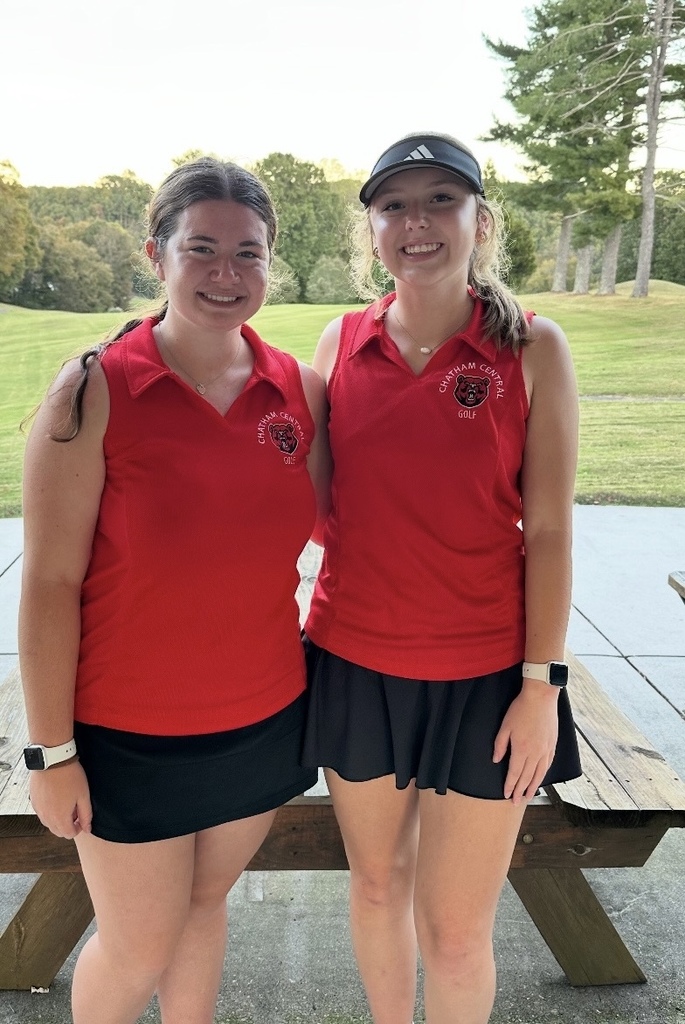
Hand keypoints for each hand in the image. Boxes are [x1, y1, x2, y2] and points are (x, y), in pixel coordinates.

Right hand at [29, 760, 92, 838]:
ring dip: (58, 819)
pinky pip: (42, 813)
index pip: (69, 834)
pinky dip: (49, 811)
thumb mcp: (84, 796)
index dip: (78, 828)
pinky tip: (57, 798)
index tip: (82, 818)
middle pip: (57, 831)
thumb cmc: (70, 776)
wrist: (53, 760)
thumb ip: (86, 815)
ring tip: (66, 803)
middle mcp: (46, 817)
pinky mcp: (33, 800)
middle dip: (68, 825)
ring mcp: (38, 809)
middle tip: (75, 811)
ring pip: (49, 823)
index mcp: (60, 818)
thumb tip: (87, 828)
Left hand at [492, 679, 559, 804]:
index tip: (506, 795)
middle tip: (516, 802)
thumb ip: (500, 745)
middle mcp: (535, 753)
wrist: (541, 697)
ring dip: (533, 786)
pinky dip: (543, 774)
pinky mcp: (552, 744)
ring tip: (528, 796)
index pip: (515, 773)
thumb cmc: (520, 709)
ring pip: (539, 773)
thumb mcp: (505, 726)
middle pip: (527, 777)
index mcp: (522, 749)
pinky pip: (548, 764)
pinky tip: (540, 778)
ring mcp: (546, 749)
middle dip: (520, 791)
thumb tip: (497, 760)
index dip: (510, 785)